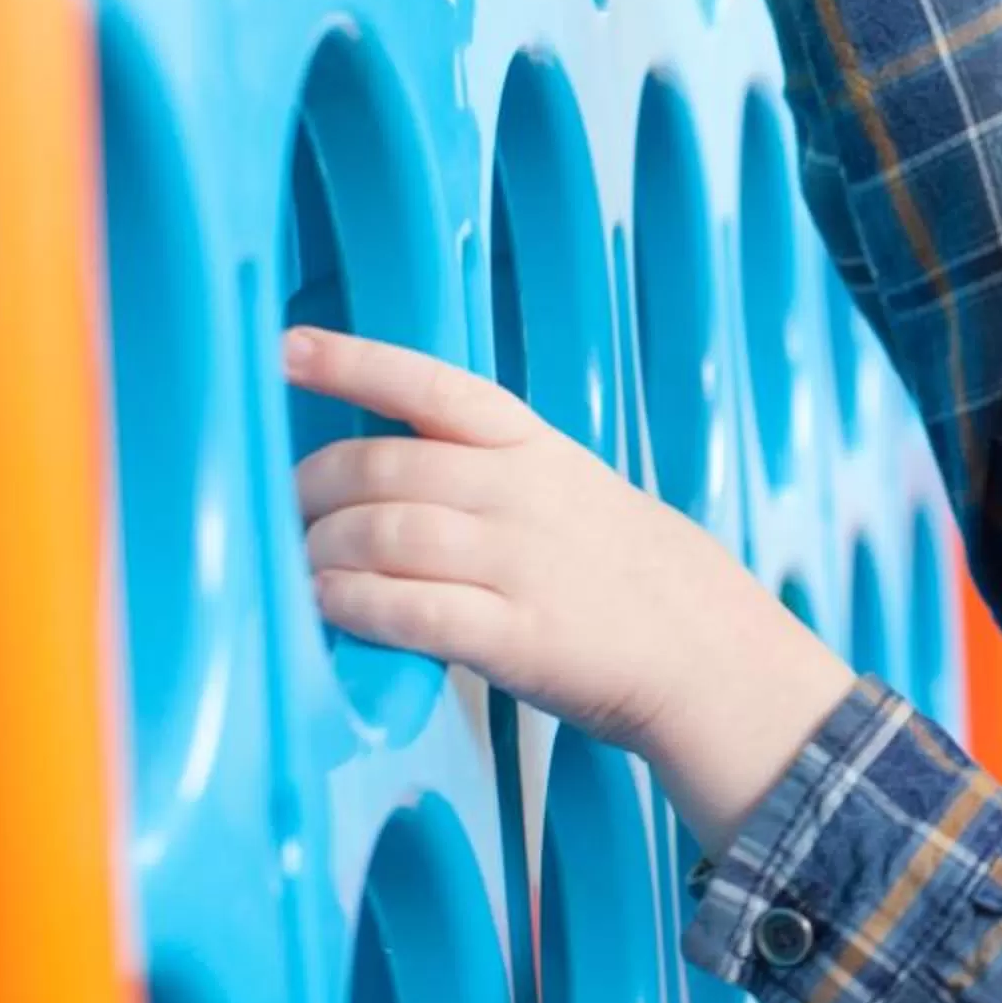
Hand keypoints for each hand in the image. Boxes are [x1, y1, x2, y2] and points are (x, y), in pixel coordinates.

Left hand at [284, 327, 858, 853]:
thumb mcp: (574, 492)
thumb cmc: (629, 576)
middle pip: (383, 467)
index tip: (289, 348)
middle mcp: (524, 495)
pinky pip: (407, 609)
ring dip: (322, 551)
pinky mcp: (517, 635)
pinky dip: (353, 604)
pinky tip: (333, 608)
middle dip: (312, 490)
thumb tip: (382, 484)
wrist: (712, 654)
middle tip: (289, 516)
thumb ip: (488, 479)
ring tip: (305, 571)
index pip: (435, 388)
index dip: (356, 363)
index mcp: (537, 450)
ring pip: (385, 534)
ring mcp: (521, 564)